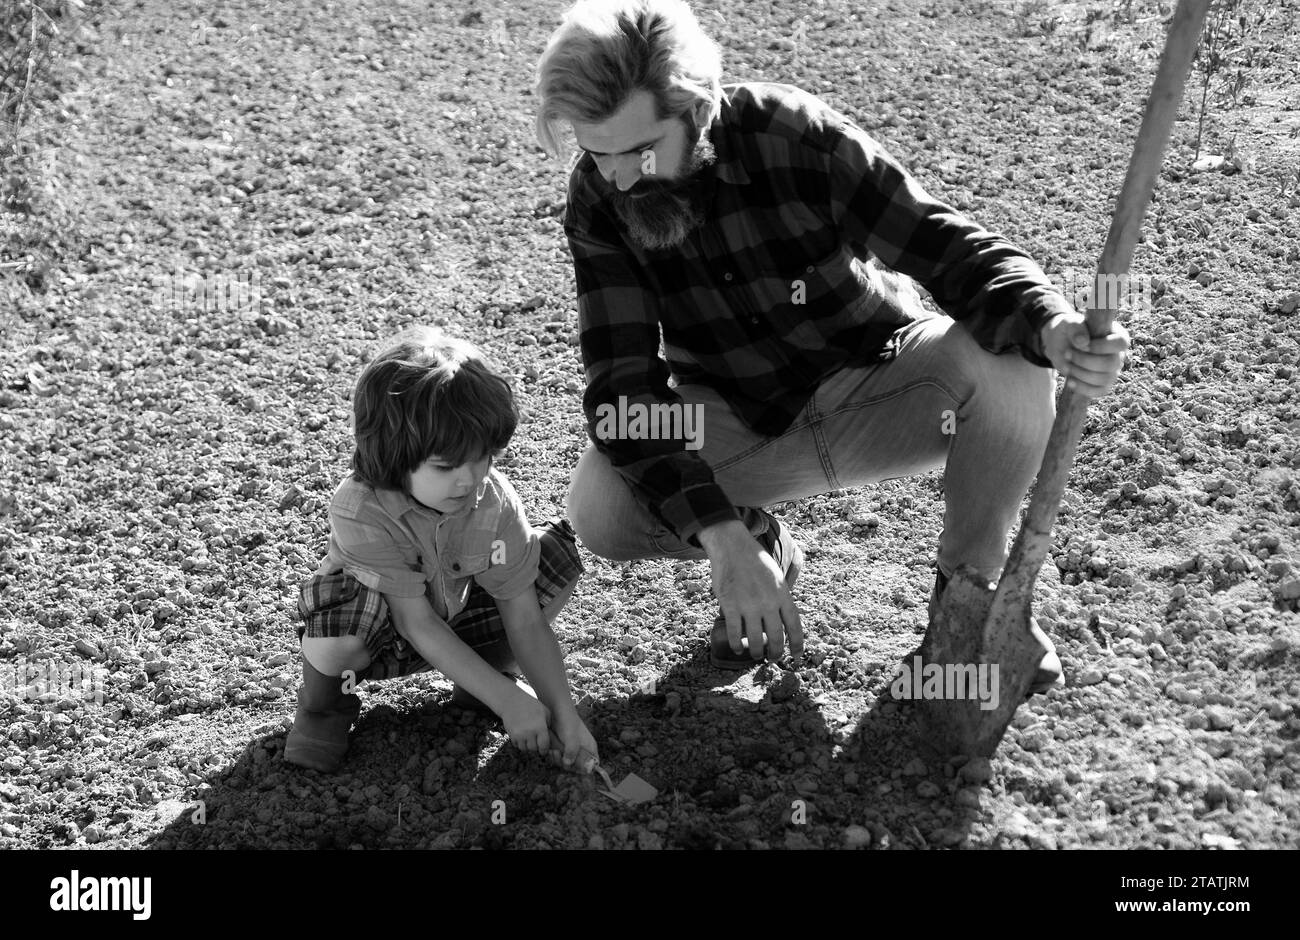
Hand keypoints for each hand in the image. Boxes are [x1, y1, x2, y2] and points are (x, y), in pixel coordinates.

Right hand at [500, 690, 551, 754]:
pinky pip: (516, 745)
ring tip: (528, 738)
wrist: (512, 701)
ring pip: (524, 748)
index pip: (544, 746)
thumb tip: (552, 739)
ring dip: (527, 745)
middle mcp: (530, 732)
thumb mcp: (544, 712)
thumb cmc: (531, 705)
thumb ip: (549, 725)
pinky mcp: (512, 735)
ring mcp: (519, 734)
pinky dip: (519, 743)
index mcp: (540, 727)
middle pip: (534, 749)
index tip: (544, 748)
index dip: (544, 748)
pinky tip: (521, 735)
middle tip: (536, 742)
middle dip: (535, 747)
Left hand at [549, 710, 598, 771]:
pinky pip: (559, 760)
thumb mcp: (571, 736)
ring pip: (567, 765)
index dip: (586, 768)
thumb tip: (568, 764)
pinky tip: (550, 751)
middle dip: (568, 765)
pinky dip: (554, 758)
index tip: (575, 766)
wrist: (555, 711)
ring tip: (554, 751)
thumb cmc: (567, 721)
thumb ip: (572, 751)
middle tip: (560, 755)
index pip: (593, 765)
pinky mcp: (561, 750)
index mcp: (590, 748)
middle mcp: (582, 751)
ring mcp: (571, 751)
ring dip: (559, 761)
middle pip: (578, 767)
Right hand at [701, 521, 802, 661]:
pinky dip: (737, 645)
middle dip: (776, 654)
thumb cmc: (756, 562)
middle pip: (776, 638)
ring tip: (756, 655)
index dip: (797, 645)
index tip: (797, 658)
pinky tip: (738, 648)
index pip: (794, 626)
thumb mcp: (777, 577)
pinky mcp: (730, 605)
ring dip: (756, 652)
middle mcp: (768, 602)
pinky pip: (735, 633)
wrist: (733, 547)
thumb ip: (781, 598)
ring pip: (756, 640)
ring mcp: (749, 605)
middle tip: (772, 659)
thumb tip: (785, 621)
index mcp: (783, 595)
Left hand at [1040, 312, 1131, 398]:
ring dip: (1080, 373)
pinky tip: (1070, 381)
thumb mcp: (1071, 324)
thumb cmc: (1071, 331)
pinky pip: (1098, 391)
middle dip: (1085, 361)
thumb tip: (1083, 342)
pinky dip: (1082, 388)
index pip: (1121, 343)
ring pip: (1104, 379)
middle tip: (1067, 353)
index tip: (1083, 345)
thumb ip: (1077, 328)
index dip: (1102, 346)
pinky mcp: (1102, 384)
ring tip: (1066, 365)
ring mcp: (1112, 371)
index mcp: (1117, 335)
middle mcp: (1118, 355)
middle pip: (1111, 363)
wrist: (1061, 345)